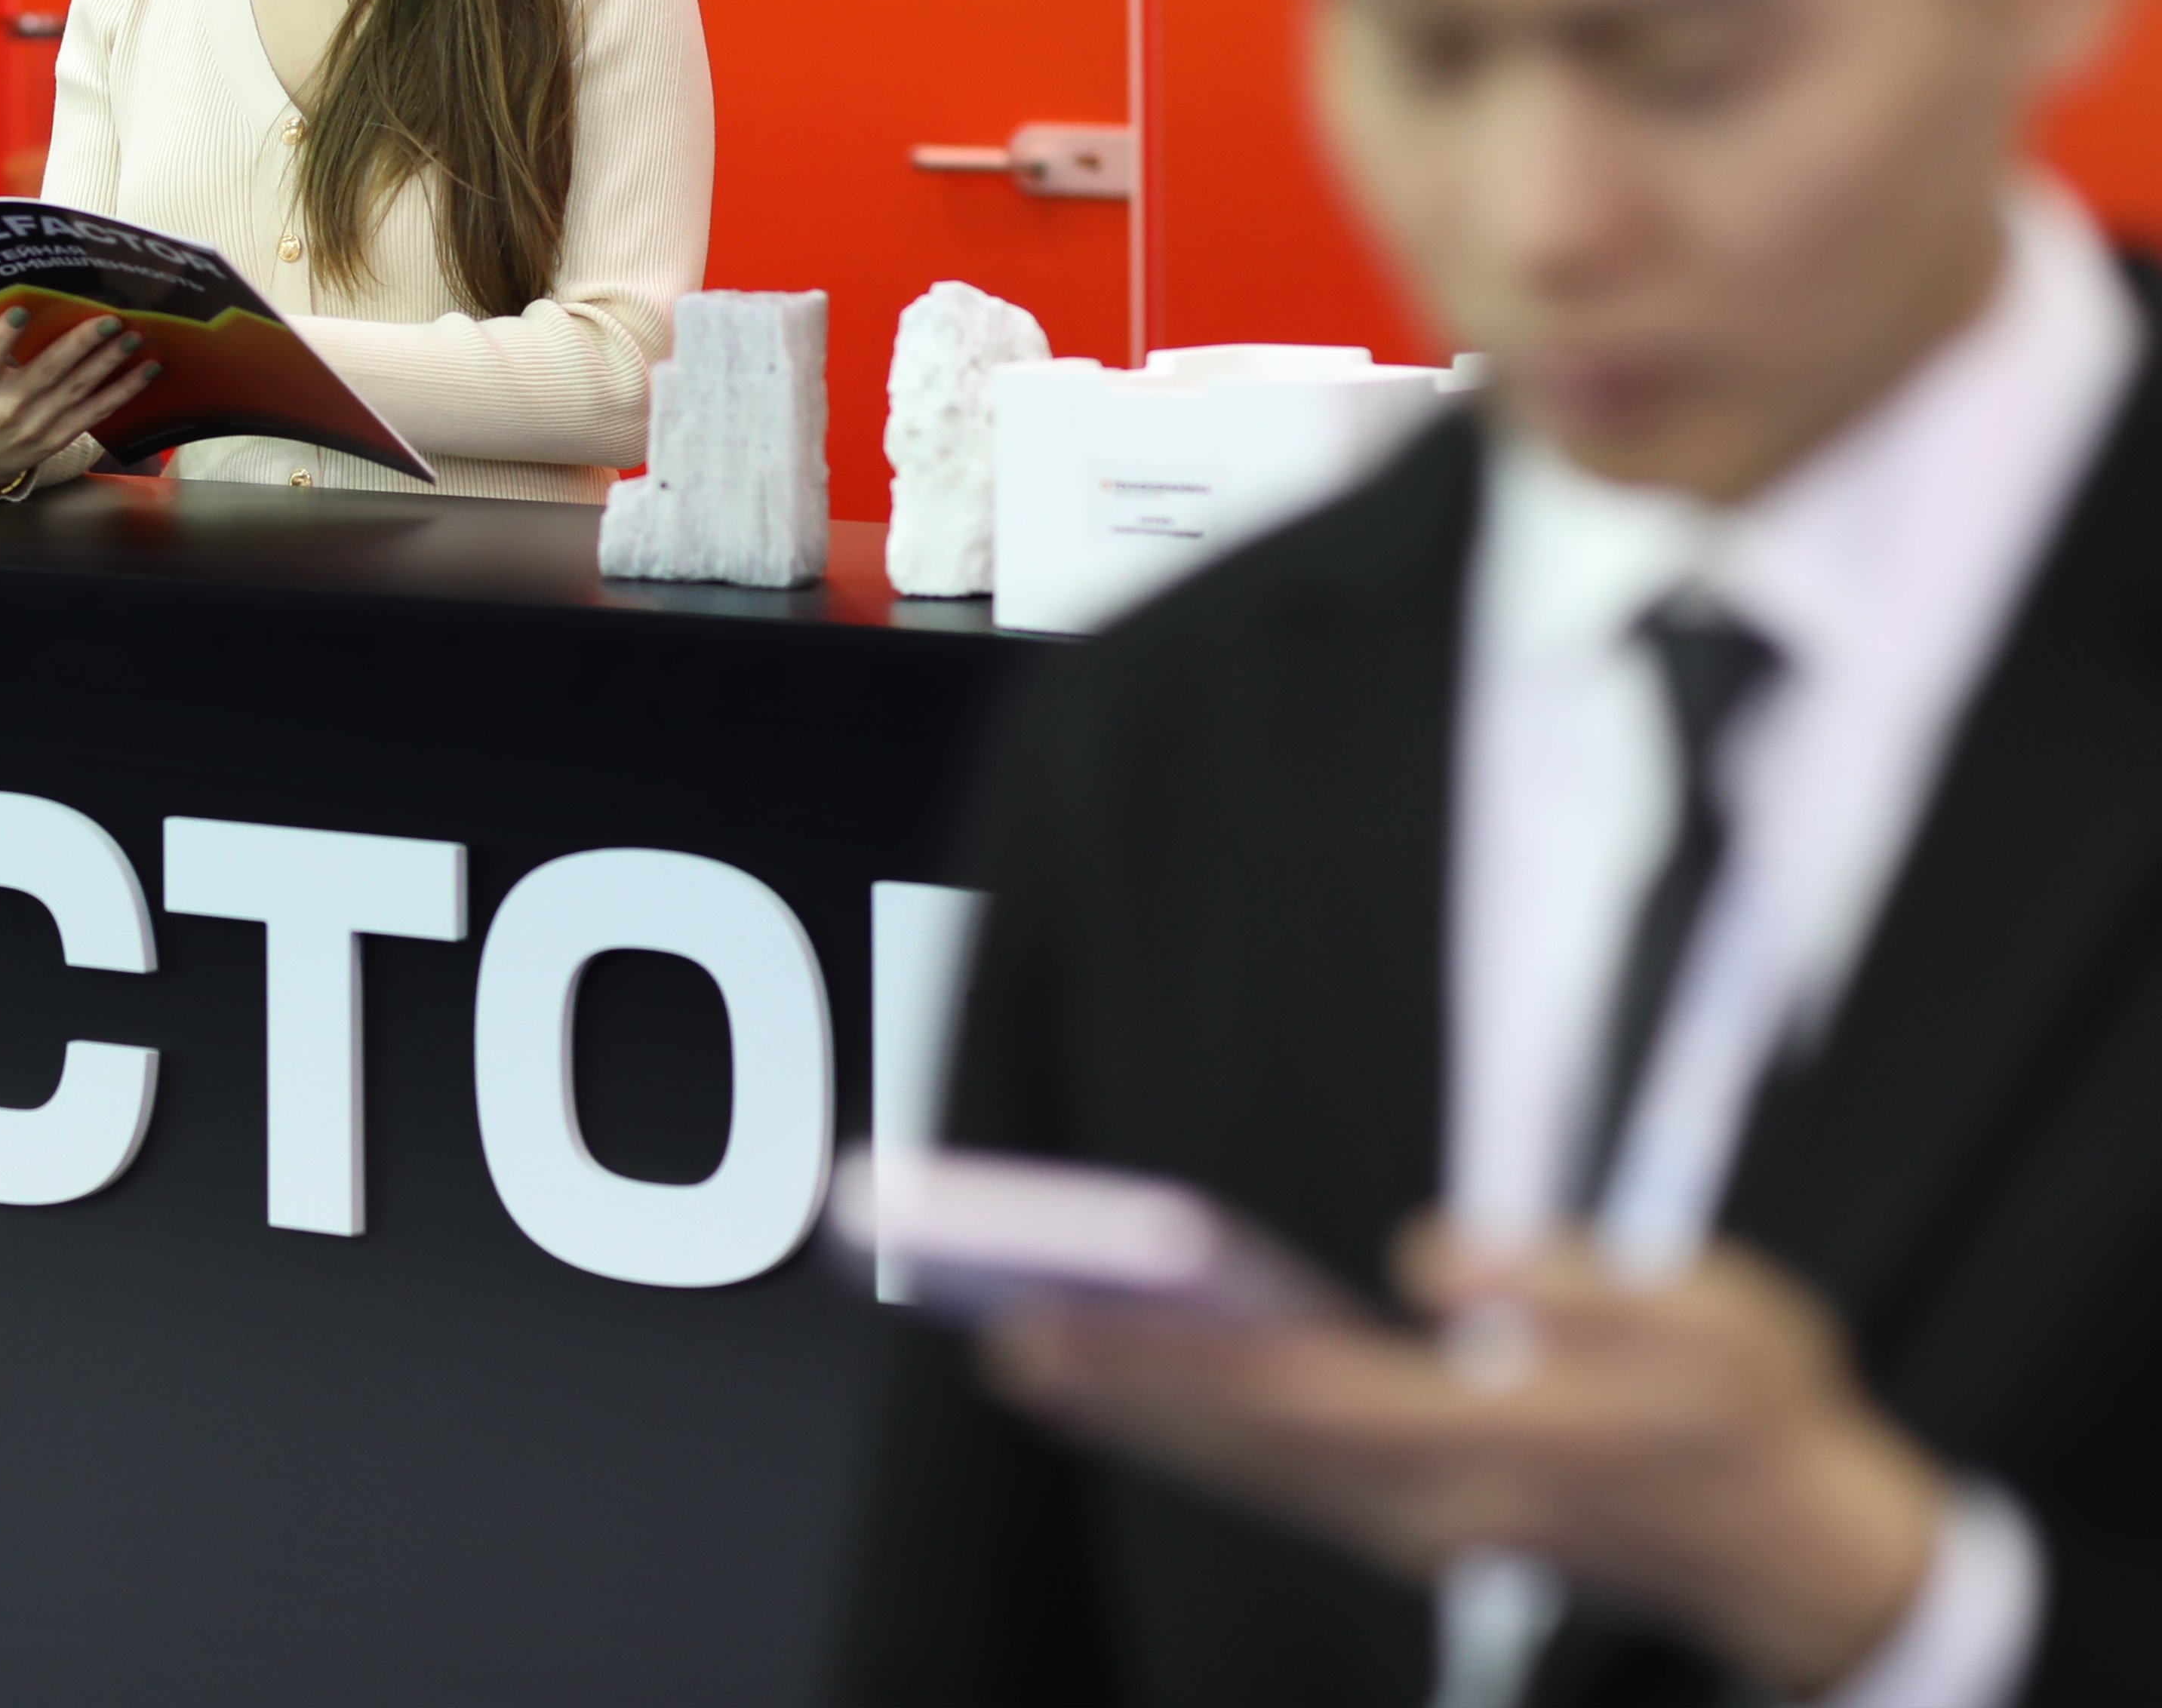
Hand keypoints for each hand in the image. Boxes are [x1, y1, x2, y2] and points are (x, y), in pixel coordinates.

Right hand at [0, 288, 155, 488]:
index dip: (3, 338)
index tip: (23, 310)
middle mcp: (7, 409)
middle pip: (46, 374)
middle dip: (79, 347)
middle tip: (107, 319)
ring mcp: (37, 425)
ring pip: (76, 391)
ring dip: (108, 365)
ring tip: (133, 338)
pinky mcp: (59, 434)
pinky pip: (94, 412)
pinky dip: (122, 392)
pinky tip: (146, 370)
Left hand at [986, 1220, 1946, 1694]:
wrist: (1807, 1550)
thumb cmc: (1760, 1412)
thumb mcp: (1720, 1322)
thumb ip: (1573, 1287)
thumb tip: (1431, 1254)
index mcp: (1492, 1443)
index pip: (1291, 1394)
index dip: (1168, 1360)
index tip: (1072, 1326)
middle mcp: (1434, 1503)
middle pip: (1243, 1442)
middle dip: (1120, 1390)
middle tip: (997, 1335)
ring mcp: (1426, 1525)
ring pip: (1252, 1472)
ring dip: (1142, 1419)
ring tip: (1031, 1360)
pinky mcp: (1425, 1522)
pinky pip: (1283, 1483)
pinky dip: (1202, 1442)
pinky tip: (1144, 1405)